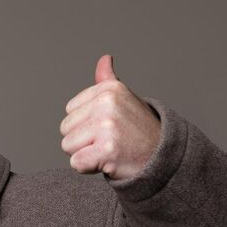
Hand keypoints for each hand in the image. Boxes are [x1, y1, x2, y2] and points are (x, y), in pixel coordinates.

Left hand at [60, 55, 161, 179]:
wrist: (161, 157)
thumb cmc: (137, 130)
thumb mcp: (124, 99)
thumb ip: (108, 81)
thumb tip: (105, 59)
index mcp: (109, 89)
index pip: (70, 110)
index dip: (85, 124)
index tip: (108, 127)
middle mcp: (108, 103)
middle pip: (65, 128)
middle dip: (83, 140)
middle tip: (109, 141)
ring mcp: (107, 126)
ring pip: (68, 146)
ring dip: (85, 154)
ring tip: (109, 150)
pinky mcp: (107, 149)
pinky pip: (76, 163)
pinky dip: (88, 168)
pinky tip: (108, 161)